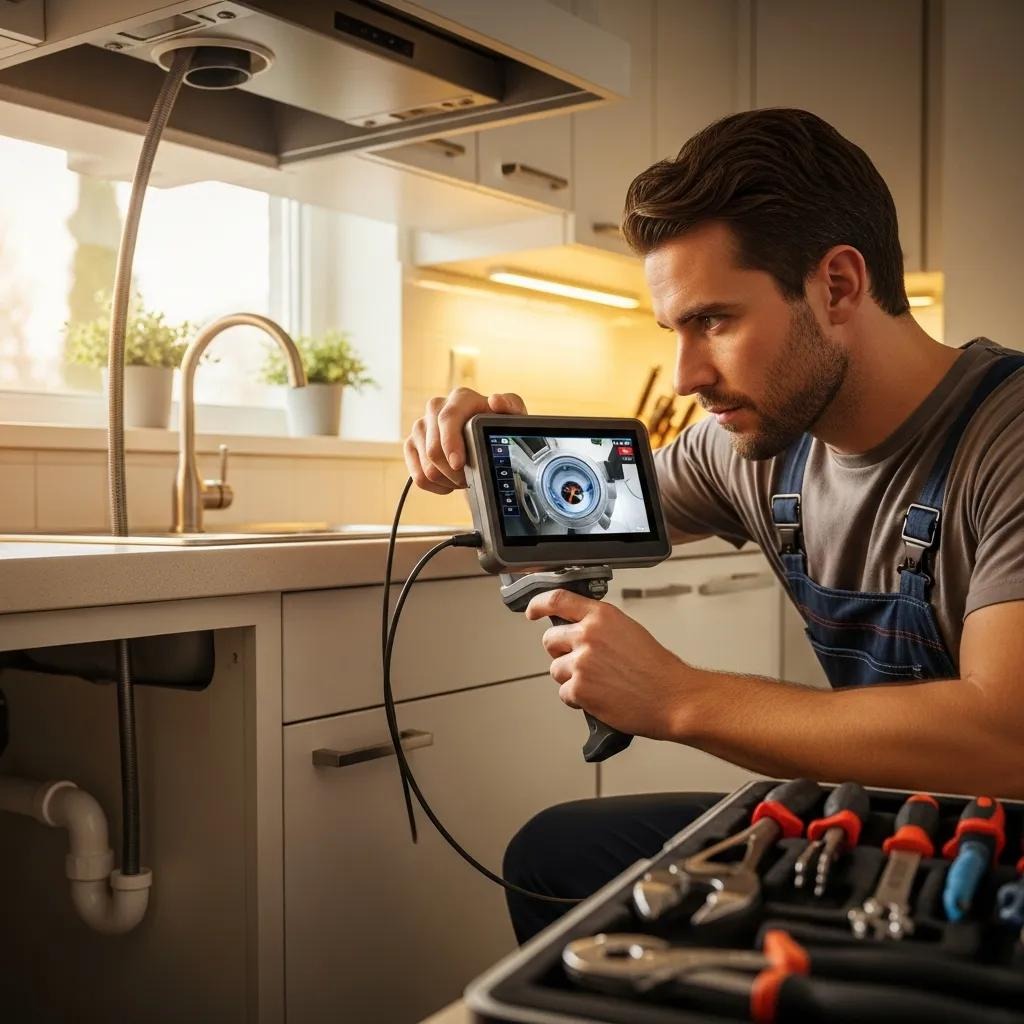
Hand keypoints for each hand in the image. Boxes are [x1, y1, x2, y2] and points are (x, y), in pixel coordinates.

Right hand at [404, 388, 527, 492]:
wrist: (484, 440)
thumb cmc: (498, 428)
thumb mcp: (512, 417)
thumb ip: (511, 406)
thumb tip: (495, 401)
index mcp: (460, 398)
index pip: (447, 419)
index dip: (450, 443)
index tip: (459, 463)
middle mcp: (436, 408)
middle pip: (433, 448)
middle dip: (453, 471)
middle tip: (470, 479)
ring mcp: (421, 426)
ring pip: (426, 466)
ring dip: (448, 480)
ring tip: (464, 479)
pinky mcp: (412, 444)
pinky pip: (417, 476)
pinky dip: (436, 486)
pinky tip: (449, 482)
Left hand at [525, 588, 689, 741]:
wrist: (671, 697)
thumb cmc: (657, 668)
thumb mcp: (628, 631)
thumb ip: (600, 627)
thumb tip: (578, 631)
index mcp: (602, 616)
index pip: (558, 600)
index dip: (539, 605)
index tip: (533, 611)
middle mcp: (588, 635)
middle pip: (550, 640)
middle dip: (560, 652)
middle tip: (580, 663)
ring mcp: (581, 662)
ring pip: (556, 669)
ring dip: (571, 678)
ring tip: (599, 683)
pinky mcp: (579, 689)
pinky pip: (565, 693)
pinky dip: (578, 699)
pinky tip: (600, 697)